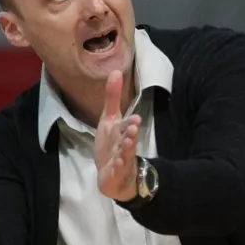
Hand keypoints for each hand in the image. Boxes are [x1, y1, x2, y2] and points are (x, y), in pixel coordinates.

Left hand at [95, 70, 141, 201]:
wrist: (114, 174)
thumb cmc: (113, 143)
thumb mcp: (109, 120)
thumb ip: (113, 97)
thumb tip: (115, 71)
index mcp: (123, 132)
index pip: (126, 126)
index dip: (130, 123)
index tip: (135, 118)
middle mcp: (123, 146)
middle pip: (128, 139)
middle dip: (130, 134)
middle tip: (133, 128)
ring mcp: (120, 161)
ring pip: (124, 155)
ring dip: (126, 150)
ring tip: (127, 143)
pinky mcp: (114, 174)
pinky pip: (116, 171)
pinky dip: (116, 168)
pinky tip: (115, 164)